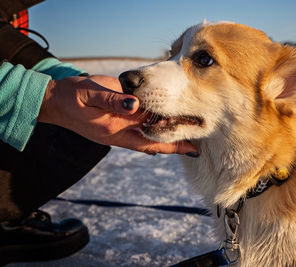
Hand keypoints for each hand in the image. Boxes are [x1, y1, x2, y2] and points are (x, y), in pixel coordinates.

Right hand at [38, 75, 197, 155]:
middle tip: (201, 138)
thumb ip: (112, 102)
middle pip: (156, 138)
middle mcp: (124, 131)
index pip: (151, 141)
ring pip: (151, 130)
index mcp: (117, 131)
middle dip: (176, 140)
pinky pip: (142, 121)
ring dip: (169, 130)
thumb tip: (134, 104)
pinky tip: (168, 118)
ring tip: (192, 127)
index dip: (172, 145)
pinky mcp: (121, 113)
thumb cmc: (72, 98)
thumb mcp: (90, 96)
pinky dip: (156, 121)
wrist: (57, 99)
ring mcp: (123, 123)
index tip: (193, 149)